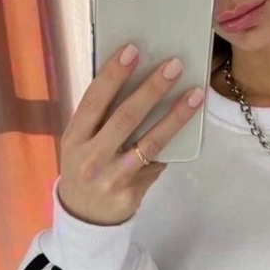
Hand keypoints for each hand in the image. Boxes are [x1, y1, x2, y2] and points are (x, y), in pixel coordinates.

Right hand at [59, 43, 204, 225]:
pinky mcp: (131, 193)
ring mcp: (113, 177)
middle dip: (152, 89)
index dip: (114, 74)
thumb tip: (136, 83)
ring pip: (150, 143)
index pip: (94, 99)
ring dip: (175, 117)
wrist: (84, 218)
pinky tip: (188, 129)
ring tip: (195, 95)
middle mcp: (91, 157)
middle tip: (174, 66)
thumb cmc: (85, 169)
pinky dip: (171, 147)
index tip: (133, 50)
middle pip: (126, 117)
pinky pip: (157, 164)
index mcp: (74, 137)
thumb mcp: (79, 143)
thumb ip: (99, 119)